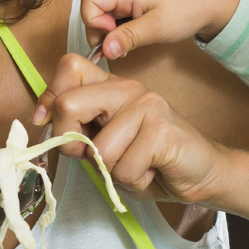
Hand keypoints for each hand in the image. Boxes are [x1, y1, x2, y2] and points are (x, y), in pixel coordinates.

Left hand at [33, 53, 235, 203]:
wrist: (202, 174)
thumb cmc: (152, 163)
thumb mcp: (106, 146)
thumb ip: (80, 132)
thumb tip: (46, 126)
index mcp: (111, 87)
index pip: (69, 67)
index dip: (50, 98)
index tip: (48, 123)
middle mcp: (128, 88)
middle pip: (69, 104)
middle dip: (72, 142)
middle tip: (97, 158)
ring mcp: (146, 104)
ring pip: (99, 149)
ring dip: (114, 171)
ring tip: (137, 165)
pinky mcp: (161, 128)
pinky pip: (124, 168)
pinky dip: (134, 181)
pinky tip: (152, 171)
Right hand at [81, 0, 243, 60]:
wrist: (210, 3)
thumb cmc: (188, 10)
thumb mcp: (157, 28)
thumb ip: (128, 38)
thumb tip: (105, 49)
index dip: (94, 21)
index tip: (112, 36)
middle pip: (94, 6)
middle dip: (101, 30)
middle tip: (120, 46)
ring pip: (105, 11)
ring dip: (111, 31)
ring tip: (129, 43)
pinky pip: (117, 12)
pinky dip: (120, 27)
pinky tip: (134, 36)